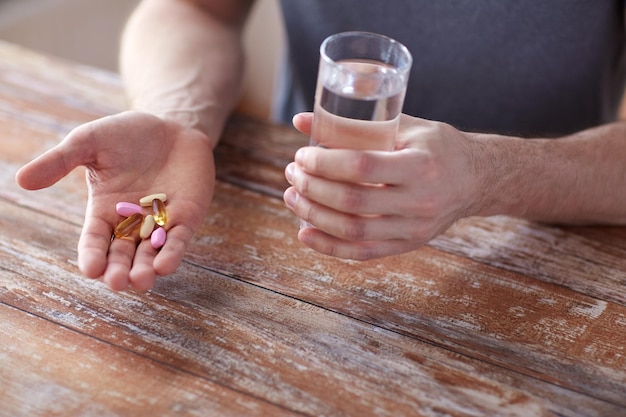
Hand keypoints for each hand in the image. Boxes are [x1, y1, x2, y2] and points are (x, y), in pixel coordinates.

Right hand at [16, 111, 214, 290]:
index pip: (95, 241)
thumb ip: (60, 161)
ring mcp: (160, 223)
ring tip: (141, 281)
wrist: (170, 126)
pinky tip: (165, 266)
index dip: (92, 256)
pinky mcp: (186, 218)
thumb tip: (22, 180)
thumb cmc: (126, 135)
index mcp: (104, 211)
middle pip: (122, 255)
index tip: (90, 269)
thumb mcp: (90, 142)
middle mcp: (131, 224)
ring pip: (151, 255)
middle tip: (116, 282)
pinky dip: (172, 253)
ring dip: (146, 269)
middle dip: (119, 270)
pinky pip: (178, 241)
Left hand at [283, 112, 479, 259]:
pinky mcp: (408, 244)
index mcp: (421, 166)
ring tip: (292, 197)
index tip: (303, 155)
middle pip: (353, 201)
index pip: (363, 166)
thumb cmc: (439, 147)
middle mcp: (419, 202)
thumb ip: (357, 124)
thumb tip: (302, 120)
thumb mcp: (407, 126)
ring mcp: (414, 229)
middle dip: (313, 188)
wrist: (477, 180)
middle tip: (293, 173)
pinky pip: (363, 252)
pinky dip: (329, 246)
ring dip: (314, 216)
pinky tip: (305, 233)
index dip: (325, 162)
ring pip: (354, 231)